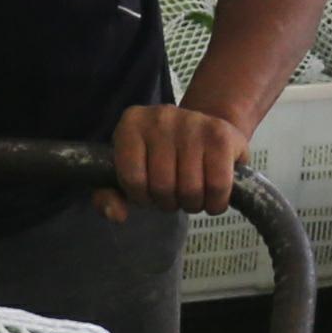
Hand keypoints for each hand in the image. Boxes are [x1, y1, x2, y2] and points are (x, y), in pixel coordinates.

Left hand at [110, 102, 247, 215]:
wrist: (206, 134)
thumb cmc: (163, 159)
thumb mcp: (130, 174)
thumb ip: (110, 196)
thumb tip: (116, 215)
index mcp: (131, 124)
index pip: (131, 179)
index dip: (142, 198)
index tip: (149, 194)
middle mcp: (160, 117)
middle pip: (162, 186)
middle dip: (169, 203)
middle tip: (174, 195)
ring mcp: (192, 122)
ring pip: (190, 189)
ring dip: (193, 205)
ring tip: (192, 194)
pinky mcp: (220, 134)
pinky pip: (217, 186)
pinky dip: (215, 203)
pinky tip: (212, 197)